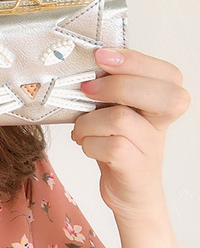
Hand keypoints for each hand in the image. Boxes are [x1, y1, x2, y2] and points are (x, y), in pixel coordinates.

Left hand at [72, 48, 190, 220]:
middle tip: (87, 90)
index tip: (100, 56)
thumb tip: (80, 64)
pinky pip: (111, 147)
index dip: (134, 60)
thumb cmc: (116, 144)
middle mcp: (161, 123)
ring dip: (88, 121)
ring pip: (121, 119)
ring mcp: (151, 147)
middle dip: (116, 86)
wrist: (128, 192)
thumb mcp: (113, 110)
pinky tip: (86, 145)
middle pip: (160, 94)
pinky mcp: (136, 168)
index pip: (166, 73)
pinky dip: (88, 143)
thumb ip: (108, 88)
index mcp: (159, 101)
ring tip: (81, 129)